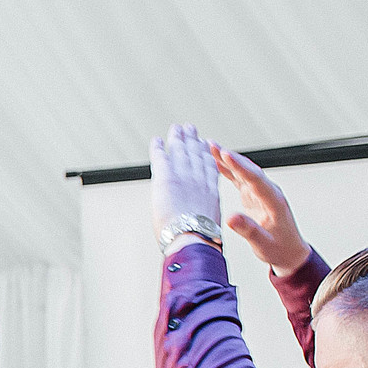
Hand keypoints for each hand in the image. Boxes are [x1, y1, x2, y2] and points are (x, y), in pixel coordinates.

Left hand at [148, 123, 221, 237]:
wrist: (192, 237)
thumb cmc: (200, 239)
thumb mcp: (209, 224)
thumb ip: (204, 217)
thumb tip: (199, 225)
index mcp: (211, 192)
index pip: (209, 168)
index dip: (207, 154)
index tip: (206, 144)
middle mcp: (199, 180)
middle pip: (196, 155)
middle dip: (193, 141)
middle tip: (191, 129)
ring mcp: (183, 176)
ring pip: (180, 151)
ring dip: (177, 138)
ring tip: (176, 128)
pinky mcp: (167, 177)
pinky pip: (160, 156)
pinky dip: (158, 147)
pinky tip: (156, 140)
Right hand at [214, 146, 311, 275]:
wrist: (290, 253)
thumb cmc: (279, 249)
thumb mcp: (263, 244)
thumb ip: (248, 230)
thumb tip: (231, 218)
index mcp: (273, 201)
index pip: (255, 179)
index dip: (239, 166)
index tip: (225, 155)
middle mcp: (269, 193)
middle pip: (248, 170)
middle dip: (230, 157)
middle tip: (212, 145)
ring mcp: (262, 194)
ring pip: (243, 172)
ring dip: (228, 160)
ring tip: (211, 148)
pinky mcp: (255, 197)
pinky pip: (240, 180)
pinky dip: (229, 171)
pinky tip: (217, 163)